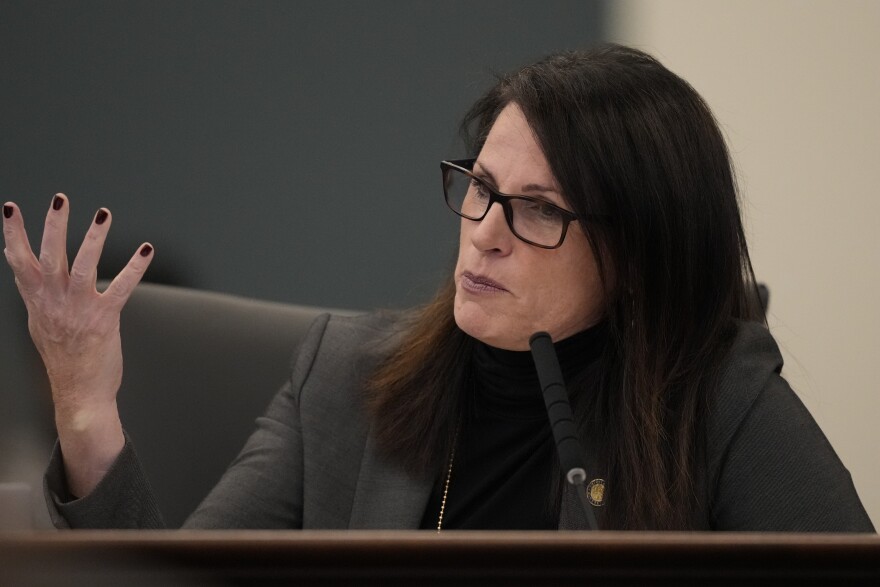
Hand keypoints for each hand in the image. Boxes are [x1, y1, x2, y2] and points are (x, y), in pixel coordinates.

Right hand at [2, 194, 153, 495]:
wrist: (79, 393)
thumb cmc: (63, 357)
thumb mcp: (38, 322)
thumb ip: (33, 292)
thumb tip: (20, 265)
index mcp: (37, 301)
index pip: (20, 262)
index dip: (14, 234)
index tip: (10, 208)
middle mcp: (54, 302)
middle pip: (50, 257)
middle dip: (53, 226)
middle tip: (60, 198)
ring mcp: (79, 310)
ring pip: (84, 267)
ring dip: (93, 238)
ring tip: (102, 213)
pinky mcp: (104, 319)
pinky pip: (121, 287)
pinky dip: (134, 267)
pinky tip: (145, 250)